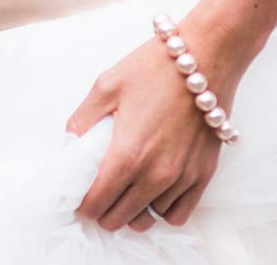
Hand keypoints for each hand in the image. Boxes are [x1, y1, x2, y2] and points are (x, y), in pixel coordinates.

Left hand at [65, 29, 231, 230]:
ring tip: (122, 195)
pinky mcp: (204, 174)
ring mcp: (183, 177)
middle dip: (103, 211)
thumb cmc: (153, 68)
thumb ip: (82, 119)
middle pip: (120, 216)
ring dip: (132, 212)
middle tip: (96, 196)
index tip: (77, 197)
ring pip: (150, 218)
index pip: (97, 201)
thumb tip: (70, 143)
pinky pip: (180, 213)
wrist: (206, 58)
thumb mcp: (105, 87)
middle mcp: (156, 174)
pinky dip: (162, 210)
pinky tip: (152, 195)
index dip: (82, 204)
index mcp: (127, 154)